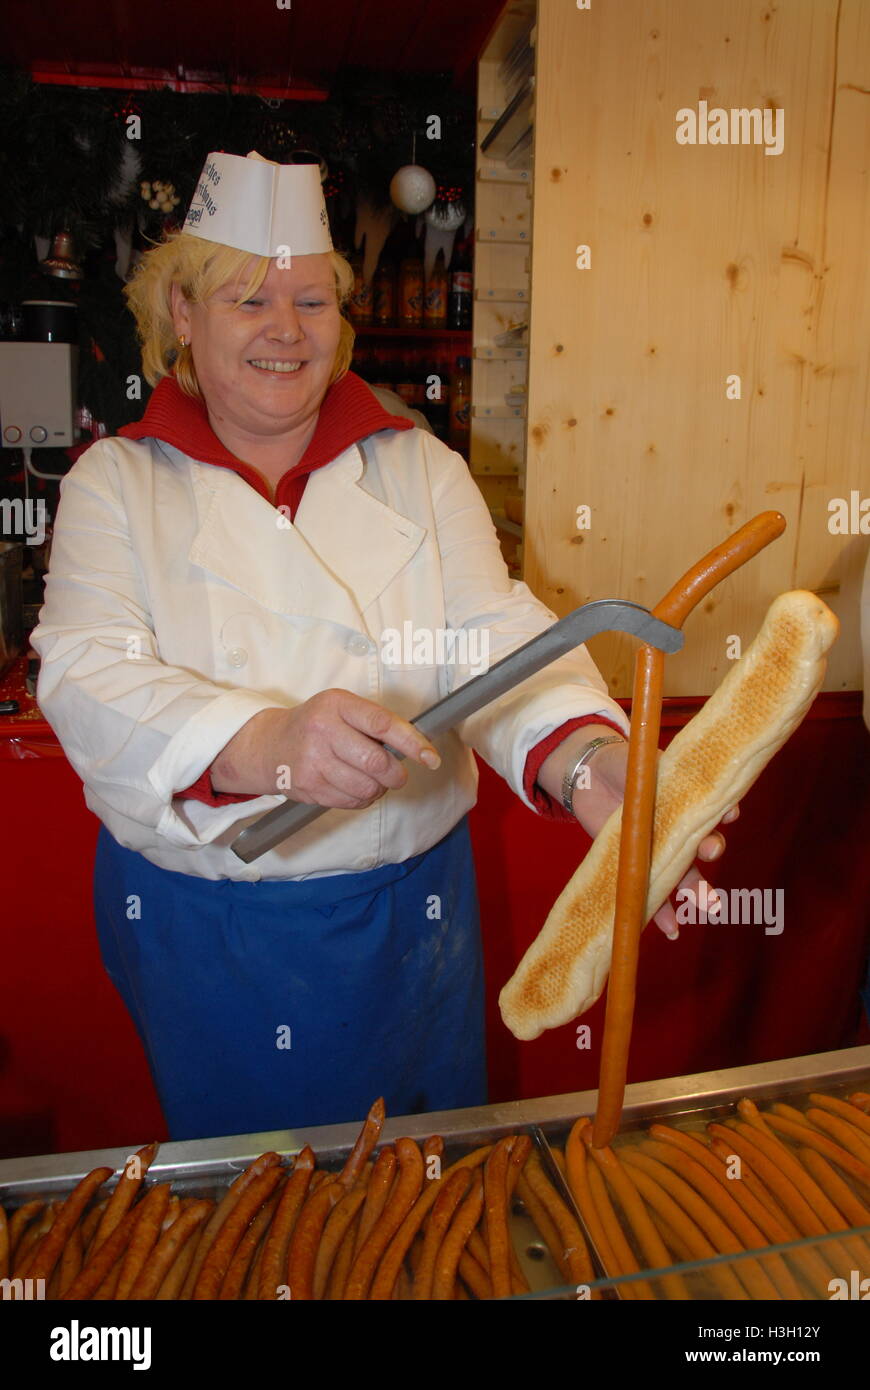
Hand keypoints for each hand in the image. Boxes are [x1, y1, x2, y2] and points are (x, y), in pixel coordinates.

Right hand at [210, 690, 440, 803]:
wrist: (269, 745)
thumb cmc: (315, 724)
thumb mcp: (340, 708)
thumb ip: (374, 722)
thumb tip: (415, 746)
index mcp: (336, 704)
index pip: (382, 724)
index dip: (412, 743)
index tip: (430, 757)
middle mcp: (322, 731)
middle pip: (376, 762)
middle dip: (395, 774)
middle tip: (397, 774)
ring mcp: (313, 761)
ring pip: (366, 787)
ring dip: (378, 788)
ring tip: (371, 778)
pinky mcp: (309, 787)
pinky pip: (352, 801)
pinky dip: (362, 798)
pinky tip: (354, 786)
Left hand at [537, 725, 738, 939]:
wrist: (591, 777)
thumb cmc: (623, 765)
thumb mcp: (641, 764)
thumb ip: (654, 775)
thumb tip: (661, 775)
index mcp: (687, 799)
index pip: (713, 808)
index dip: (724, 812)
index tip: (728, 814)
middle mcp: (680, 827)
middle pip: (702, 844)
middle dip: (710, 849)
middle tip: (709, 851)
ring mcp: (661, 849)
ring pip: (685, 874)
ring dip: (696, 889)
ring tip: (707, 904)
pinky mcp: (639, 866)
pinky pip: (654, 893)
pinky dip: (663, 913)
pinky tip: (672, 929)